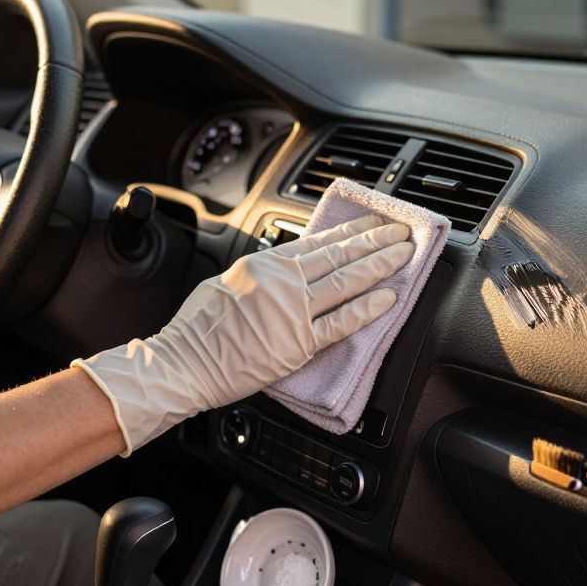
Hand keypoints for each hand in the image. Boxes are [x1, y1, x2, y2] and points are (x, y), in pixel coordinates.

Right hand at [74, 215, 413, 454]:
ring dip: (379, 266)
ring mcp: (292, 312)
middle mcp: (282, 282)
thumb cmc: (197, 328)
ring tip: (403, 256)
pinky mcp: (297, 343)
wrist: (183, 363)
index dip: (350, 230)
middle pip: (339, 255)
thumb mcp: (227, 282)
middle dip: (374, 241)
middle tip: (401, 233)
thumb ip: (261, 274)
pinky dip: (367, 309)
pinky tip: (389, 298)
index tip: (372, 222)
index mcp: (264, 263)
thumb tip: (284, 269)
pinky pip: (341, 323)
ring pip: (346, 281)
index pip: (318, 241)